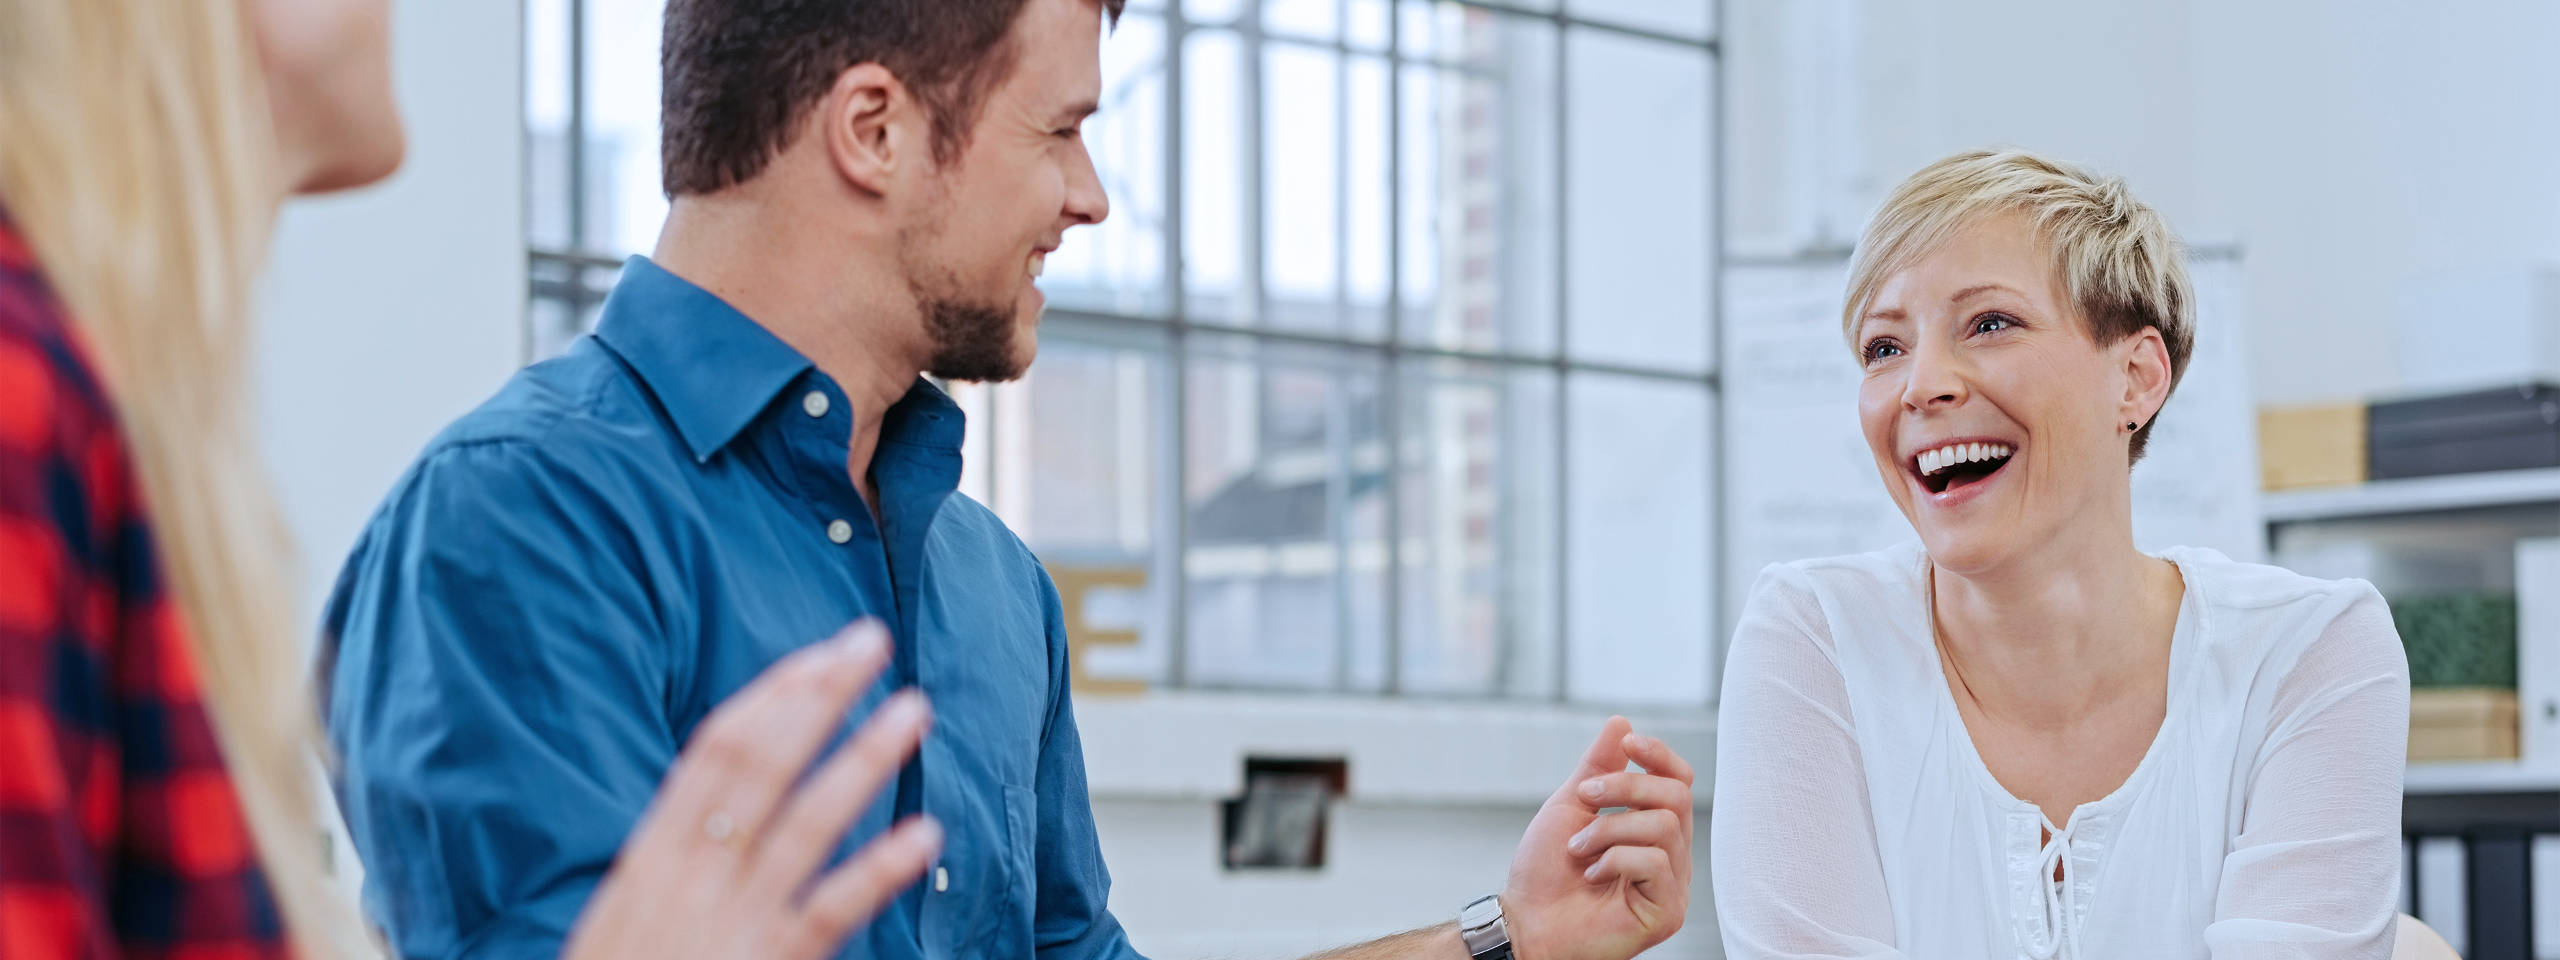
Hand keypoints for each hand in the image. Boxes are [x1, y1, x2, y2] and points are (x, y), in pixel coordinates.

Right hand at [563, 621, 940, 959]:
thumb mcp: (623, 916)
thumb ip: (676, 860)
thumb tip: (723, 808)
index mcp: (650, 857)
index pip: (717, 751)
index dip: (774, 695)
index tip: (820, 654)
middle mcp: (690, 877)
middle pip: (763, 763)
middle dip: (821, 696)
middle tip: (872, 641)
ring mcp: (733, 921)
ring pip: (808, 821)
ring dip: (865, 758)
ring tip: (914, 709)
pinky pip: (831, 910)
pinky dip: (880, 870)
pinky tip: (925, 834)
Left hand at [1497, 717, 1695, 959]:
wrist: (1525, 922)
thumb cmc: (1545, 873)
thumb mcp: (1571, 806)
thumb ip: (1599, 767)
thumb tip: (1622, 723)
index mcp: (1654, 831)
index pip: (1680, 782)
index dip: (1660, 756)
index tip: (1628, 744)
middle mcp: (1671, 856)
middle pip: (1677, 796)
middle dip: (1625, 787)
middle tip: (1585, 797)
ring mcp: (1673, 886)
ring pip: (1663, 826)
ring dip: (1608, 829)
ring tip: (1579, 850)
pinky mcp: (1667, 912)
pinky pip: (1656, 862)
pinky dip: (1615, 860)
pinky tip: (1593, 876)